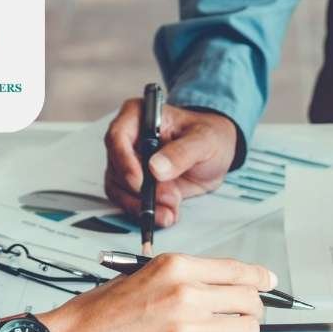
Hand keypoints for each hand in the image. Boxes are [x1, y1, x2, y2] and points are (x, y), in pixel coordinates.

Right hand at [2, 254, 274, 331]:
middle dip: (253, 313)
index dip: (260, 279)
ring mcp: (187, 331)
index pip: (237, 270)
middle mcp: (186, 295)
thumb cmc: (94, 317)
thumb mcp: (139, 277)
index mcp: (175, 268)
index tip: (268, 284)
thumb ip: (180, 280)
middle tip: (244, 322)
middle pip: (249, 301)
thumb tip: (216, 288)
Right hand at [104, 99, 237, 226]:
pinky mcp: (136, 185)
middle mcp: (129, 139)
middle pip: (116, 167)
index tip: (139, 182)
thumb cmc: (209, 137)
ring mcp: (129, 163)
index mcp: (139, 116)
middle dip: (139, 190)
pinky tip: (166, 215)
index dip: (124, 161)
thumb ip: (181, 152)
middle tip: (167, 199)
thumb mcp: (204, 140)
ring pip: (119, 189)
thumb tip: (156, 168)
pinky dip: (147, 212)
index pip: (117, 137)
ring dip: (142, 205)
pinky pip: (130, 202)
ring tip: (169, 212)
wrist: (216, 156)